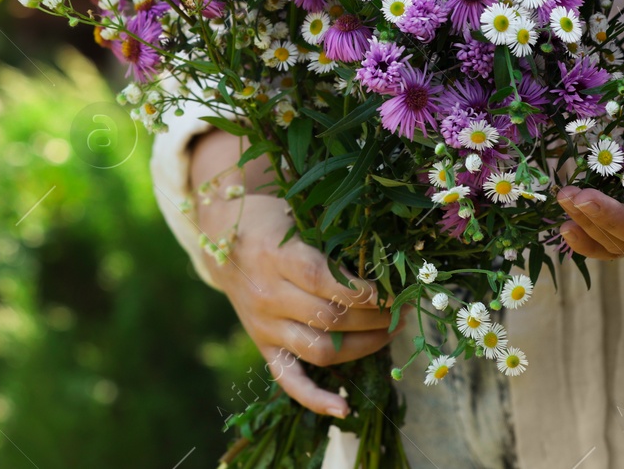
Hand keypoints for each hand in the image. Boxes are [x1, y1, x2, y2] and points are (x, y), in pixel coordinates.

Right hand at [190, 131, 395, 417]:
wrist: (223, 241)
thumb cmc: (271, 222)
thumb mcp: (298, 215)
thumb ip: (333, 238)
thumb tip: (389, 258)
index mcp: (278, 257)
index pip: (326, 282)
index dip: (364, 290)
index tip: (391, 289)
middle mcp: (269, 295)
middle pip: (330, 318)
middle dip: (375, 318)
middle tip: (401, 308)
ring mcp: (265, 326)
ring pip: (320, 350)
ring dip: (363, 346)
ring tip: (389, 333)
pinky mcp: (263, 346)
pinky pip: (289, 380)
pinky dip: (316, 399)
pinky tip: (344, 408)